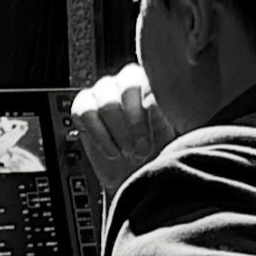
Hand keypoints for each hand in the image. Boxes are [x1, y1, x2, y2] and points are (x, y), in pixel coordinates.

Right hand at [71, 63, 173, 193]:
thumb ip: (167, 118)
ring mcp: (103, 92)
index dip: (153, 105)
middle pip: (128, 88)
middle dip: (136, 124)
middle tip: (143, 149)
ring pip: (107, 102)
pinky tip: (112, 152)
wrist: (136, 176)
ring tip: (129, 152)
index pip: (151, 80)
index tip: (158, 130)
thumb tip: (159, 105)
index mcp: (153, 82)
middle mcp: (127, 81)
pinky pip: (85, 113)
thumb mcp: (172, 138)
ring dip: (119, 133)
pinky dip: (99, 136)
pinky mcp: (82, 107)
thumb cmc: (158, 153)